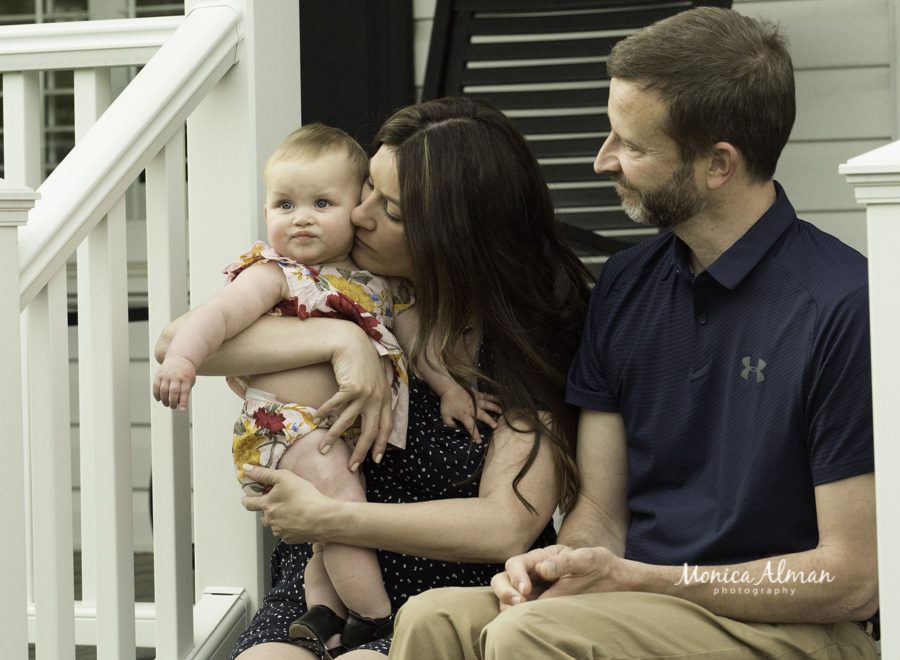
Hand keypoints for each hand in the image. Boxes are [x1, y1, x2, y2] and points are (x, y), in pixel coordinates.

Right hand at [153, 355, 196, 409]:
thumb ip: (185, 392)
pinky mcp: (159, 374)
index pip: (184, 392)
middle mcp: (176, 376)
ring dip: (164, 400)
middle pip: (173, 391)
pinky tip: (159, 399)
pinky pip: (156, 386)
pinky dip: (156, 394)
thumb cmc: (186, 375)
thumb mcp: (190, 382)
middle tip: (172, 407)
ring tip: (166, 404)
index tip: (182, 410)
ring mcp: (166, 375)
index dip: (183, 402)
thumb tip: (180, 406)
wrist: (180, 359)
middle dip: (172, 402)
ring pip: (163, 390)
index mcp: (186, 379)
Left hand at [240, 465, 332, 544]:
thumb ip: (264, 473)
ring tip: (294, 509)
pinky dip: (290, 526)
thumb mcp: (284, 477)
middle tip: (281, 500)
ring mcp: (280, 532)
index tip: (250, 496)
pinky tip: (300, 519)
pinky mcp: (291, 539)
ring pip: (274, 524)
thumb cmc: (304, 497)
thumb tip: (246, 469)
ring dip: (279, 518)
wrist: (322, 518)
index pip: (248, 503)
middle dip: (268, 508)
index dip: (247, 498)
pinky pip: (286, 532)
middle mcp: (270, 521)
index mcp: (266, 506)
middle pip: (262, 515)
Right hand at [313, 332, 393, 470]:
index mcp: (385, 399)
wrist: (353, 343)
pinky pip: (335, 406)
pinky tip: (317, 420)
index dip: (382, 444)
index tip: (376, 460)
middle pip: (369, 432)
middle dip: (360, 452)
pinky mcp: (350, 388)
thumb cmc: (363, 361)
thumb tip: (371, 416)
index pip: (386, 427)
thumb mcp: (376, 380)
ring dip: (335, 438)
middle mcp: (377, 399)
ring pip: (348, 422)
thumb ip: (376, 397)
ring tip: (325, 450)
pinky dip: (325, 414)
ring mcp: (364, 394)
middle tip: (352, 468)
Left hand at [439, 386, 501, 443]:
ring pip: (487, 405)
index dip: (475, 435)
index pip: (471, 427)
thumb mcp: (444, 416)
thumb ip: (450, 424)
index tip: (479, 441)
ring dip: (494, 408)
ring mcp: (475, 401)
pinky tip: (499, 399)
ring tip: (501, 412)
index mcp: (464, 415)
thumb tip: (455, 430)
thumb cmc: (446, 403)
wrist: (448, 388)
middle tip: (496, 426)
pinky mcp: (477, 394)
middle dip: (490, 421)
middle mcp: (472, 409)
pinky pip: (486, 396)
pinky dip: (493, 397)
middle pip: (483, 416)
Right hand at [491, 545, 621, 609]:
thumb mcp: (585, 559)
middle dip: (504, 591)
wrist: (609, 580)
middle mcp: (530, 575)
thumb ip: (563, 563)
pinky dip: (517, 619)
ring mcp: (533, 592)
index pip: (516, 564)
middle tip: (518, 603)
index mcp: (538, 558)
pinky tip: (527, 623)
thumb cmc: (596, 564)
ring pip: (506, 599)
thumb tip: (541, 569)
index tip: (526, 590)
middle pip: (502, 580)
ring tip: (521, 616)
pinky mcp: (538, 607)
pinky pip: (519, 614)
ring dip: (508, 607)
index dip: (516, 576)